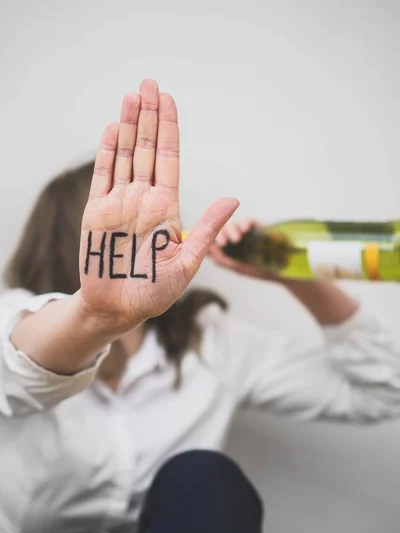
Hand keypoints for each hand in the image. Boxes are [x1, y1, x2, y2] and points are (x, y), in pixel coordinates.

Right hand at [79, 79, 238, 331]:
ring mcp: (120, 203)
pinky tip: (113, 128)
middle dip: (149, 117)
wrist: (120, 308)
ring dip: (129, 126)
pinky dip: (107, 152)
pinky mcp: (97, 212)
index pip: (169, 159)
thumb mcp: (187, 262)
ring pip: (126, 156)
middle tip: (149, 84)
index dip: (169, 129)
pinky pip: (103, 176)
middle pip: (148, 150)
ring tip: (131, 96)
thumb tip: (234, 200)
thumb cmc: (156, 292)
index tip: (168, 100)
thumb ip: (206, 229)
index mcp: (166, 208)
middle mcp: (144, 199)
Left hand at [208, 219, 282, 281]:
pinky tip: (245, 229)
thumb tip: (211, 250)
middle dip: (220, 234)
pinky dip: (245, 223)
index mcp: (225, 247)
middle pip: (220, 229)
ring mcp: (244, 232)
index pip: (212, 238)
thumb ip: (223, 260)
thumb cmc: (258, 271)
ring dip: (231, 229)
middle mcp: (233, 237)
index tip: (209, 244)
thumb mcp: (237, 267)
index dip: (208, 237)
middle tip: (222, 243)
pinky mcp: (257, 228)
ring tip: (236, 239)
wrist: (281, 271)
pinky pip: (248, 221)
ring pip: (232, 224)